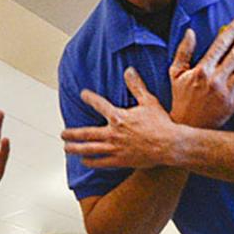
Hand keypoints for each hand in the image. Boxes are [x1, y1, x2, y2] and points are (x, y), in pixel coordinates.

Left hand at [62, 68, 179, 168]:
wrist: (170, 145)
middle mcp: (113, 133)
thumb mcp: (149, 101)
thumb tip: (129, 70)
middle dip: (72, 133)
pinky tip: (85, 161)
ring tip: (66, 148)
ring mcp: (115, 148)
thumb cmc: (161, 123)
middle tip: (63, 133)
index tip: (83, 94)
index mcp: (119, 117)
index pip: (100, 104)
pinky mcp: (120, 161)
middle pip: (86, 133)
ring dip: (76, 148)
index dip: (90, 98)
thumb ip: (136, 86)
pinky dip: (91, 162)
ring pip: (90, 149)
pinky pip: (101, 162)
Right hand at [169, 16, 233, 128]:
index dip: (233, 30)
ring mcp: (226, 93)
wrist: (185, 126)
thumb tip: (190, 31)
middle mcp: (215, 80)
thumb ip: (183, 52)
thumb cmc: (181, 97)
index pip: (220, 45)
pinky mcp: (233, 106)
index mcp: (202, 70)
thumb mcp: (175, 73)